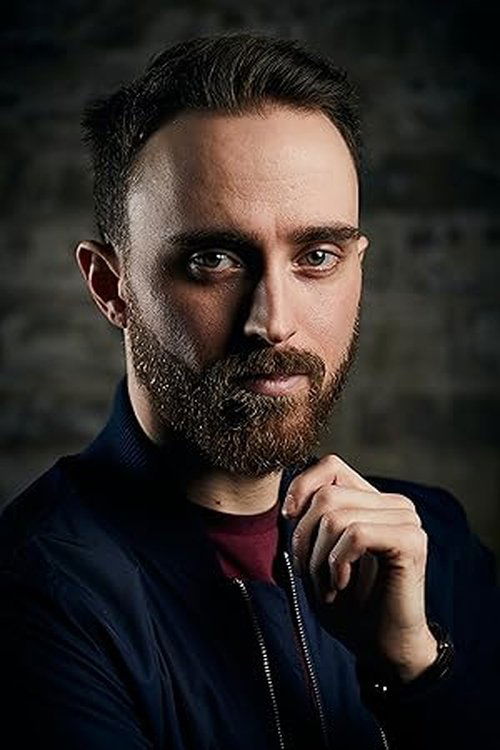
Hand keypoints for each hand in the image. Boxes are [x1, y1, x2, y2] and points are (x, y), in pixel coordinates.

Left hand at [282, 454, 437, 681]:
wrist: (382, 647)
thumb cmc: (349, 604)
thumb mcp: (317, 556)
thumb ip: (309, 521)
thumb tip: (289, 501)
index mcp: (372, 500)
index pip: (331, 465)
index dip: (301, 487)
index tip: (288, 519)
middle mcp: (394, 503)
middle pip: (326, 494)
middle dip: (304, 536)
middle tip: (309, 572)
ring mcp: (406, 520)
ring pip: (336, 515)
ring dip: (318, 557)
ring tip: (327, 584)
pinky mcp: (411, 541)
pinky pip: (355, 534)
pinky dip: (336, 562)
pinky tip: (340, 584)